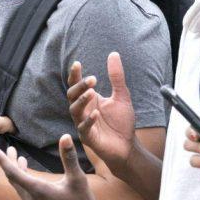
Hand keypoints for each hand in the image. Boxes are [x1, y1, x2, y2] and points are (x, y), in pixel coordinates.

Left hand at [0, 135, 109, 199]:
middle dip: (11, 163)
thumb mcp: (77, 179)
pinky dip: (25, 189)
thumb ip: (69, 157)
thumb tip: (65, 136)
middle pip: (14, 180)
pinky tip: (30, 188)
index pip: (13, 172)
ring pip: (20, 190)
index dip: (2, 159)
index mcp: (37, 190)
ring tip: (22, 162)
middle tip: (11, 150)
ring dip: (19, 176)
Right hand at [67, 54, 136, 172]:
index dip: (75, 75)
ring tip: (92, 92)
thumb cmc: (121, 122)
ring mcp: (83, 124)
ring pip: (75, 111)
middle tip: (92, 79)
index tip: (77, 63)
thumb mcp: (121, 96)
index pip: (77, 85)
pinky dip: (89, 120)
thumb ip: (116, 77)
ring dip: (82, 100)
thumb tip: (113, 54)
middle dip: (80, 86)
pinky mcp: (88, 138)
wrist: (127, 146)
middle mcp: (83, 111)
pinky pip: (84, 128)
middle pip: (72, 96)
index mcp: (89, 100)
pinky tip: (96, 113)